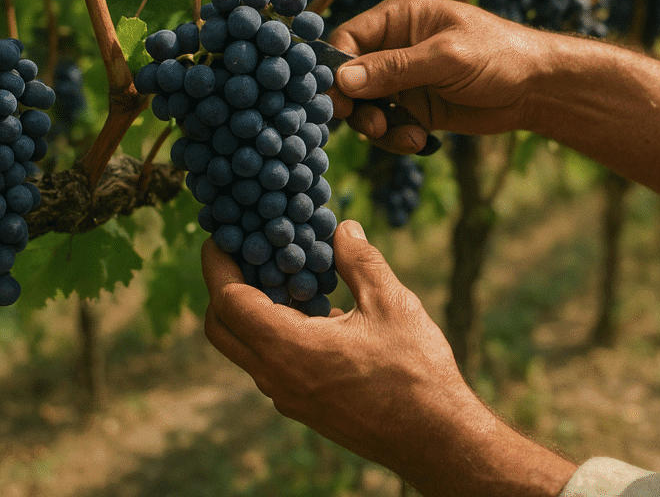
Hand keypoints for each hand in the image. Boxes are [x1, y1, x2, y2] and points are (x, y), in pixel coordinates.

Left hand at [202, 219, 576, 496]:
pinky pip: (270, 362)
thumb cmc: (414, 371)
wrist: (435, 438)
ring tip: (281, 272)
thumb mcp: (390, 303)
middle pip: (222, 327)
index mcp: (289, 348)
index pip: (228, 300)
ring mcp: (288, 396)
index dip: (218, 263)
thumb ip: (359, 261)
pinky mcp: (304, 405)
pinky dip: (273, 329)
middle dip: (222, 286)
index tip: (219, 235)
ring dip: (250, 309)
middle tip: (246, 252)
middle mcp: (277, 377)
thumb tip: (343, 228)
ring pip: (245, 347)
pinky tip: (312, 307)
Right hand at [327, 0, 547, 152]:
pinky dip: (396, 138)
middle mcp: (394, 47)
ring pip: (366, 107)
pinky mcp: (415, 108)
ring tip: (404, 137)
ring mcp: (404, 80)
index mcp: (398, 18)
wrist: (536, 89)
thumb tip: (342, 80)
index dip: (335, 70)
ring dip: (377, 128)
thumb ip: (394, 68)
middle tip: (372, 126)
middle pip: (350, 78)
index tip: (338, 101)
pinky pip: (388, 126)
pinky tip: (419, 142)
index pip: (346, 40)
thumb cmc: (498, 56)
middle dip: (356, 106)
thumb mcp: (446, 58)